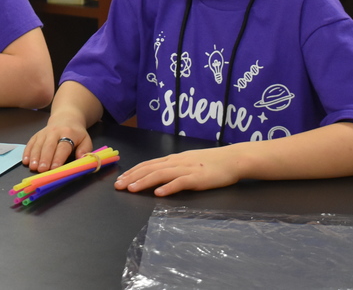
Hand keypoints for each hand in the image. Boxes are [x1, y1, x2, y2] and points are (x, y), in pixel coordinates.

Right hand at [22, 119, 92, 173]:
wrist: (66, 118)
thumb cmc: (76, 133)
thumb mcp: (86, 140)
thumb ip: (85, 150)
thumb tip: (81, 158)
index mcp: (68, 133)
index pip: (63, 147)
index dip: (58, 158)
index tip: (54, 168)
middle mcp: (55, 132)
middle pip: (49, 146)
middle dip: (45, 158)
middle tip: (42, 169)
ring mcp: (44, 133)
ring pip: (38, 144)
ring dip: (34, 156)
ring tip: (33, 166)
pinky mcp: (37, 134)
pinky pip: (31, 143)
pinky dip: (27, 152)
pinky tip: (26, 161)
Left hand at [114, 147, 241, 195]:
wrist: (232, 159)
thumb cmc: (212, 162)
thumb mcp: (189, 161)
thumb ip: (174, 167)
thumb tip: (158, 174)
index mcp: (174, 159)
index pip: (149, 164)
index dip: (134, 171)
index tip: (121, 179)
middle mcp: (177, 162)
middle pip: (151, 168)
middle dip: (133, 177)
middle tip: (119, 186)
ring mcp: (187, 169)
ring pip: (161, 174)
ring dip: (145, 182)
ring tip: (132, 189)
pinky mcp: (198, 178)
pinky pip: (181, 183)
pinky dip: (168, 187)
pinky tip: (159, 193)